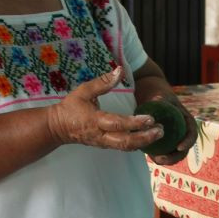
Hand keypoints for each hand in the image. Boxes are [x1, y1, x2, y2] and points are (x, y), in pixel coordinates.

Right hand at [47, 67, 162, 150]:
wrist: (58, 127)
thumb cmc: (71, 107)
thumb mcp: (84, 91)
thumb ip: (103, 82)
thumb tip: (120, 70)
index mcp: (95, 121)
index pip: (118, 124)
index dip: (135, 123)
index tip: (151, 118)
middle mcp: (101, 135)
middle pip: (125, 142)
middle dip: (145, 138)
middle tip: (160, 130)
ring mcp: (103, 143)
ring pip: (126, 147)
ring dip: (144, 142)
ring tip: (158, 134)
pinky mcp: (105, 146)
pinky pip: (123, 147)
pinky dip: (137, 144)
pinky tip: (148, 138)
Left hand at [140, 94, 197, 165]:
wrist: (152, 99)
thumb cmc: (159, 96)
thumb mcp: (161, 95)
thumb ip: (160, 98)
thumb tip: (157, 99)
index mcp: (187, 122)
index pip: (192, 134)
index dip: (188, 142)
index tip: (179, 147)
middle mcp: (182, 133)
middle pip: (184, 149)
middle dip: (175, 157)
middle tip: (162, 158)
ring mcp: (174, 139)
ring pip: (174, 154)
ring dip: (167, 160)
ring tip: (156, 159)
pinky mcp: (164, 144)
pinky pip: (163, 153)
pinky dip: (158, 156)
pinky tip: (149, 156)